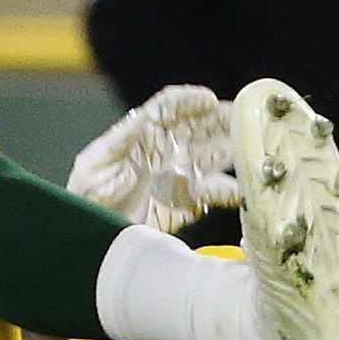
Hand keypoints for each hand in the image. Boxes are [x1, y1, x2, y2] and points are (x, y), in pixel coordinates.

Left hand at [69, 84, 241, 232]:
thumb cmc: (85, 198)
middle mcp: (165, 149)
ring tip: (253, 148)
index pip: (171, 107)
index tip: (208, 100)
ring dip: (234, 150)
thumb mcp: (95, 164)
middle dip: (225, 119)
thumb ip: (120, 139)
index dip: (191, 100)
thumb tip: (144, 117)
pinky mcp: (185, 203)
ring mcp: (178, 175)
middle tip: (248, 117)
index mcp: (143, 134)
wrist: (89, 239)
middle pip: (201, 126)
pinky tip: (240, 191)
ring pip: (213, 155)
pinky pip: (211, 193)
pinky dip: (227, 191)